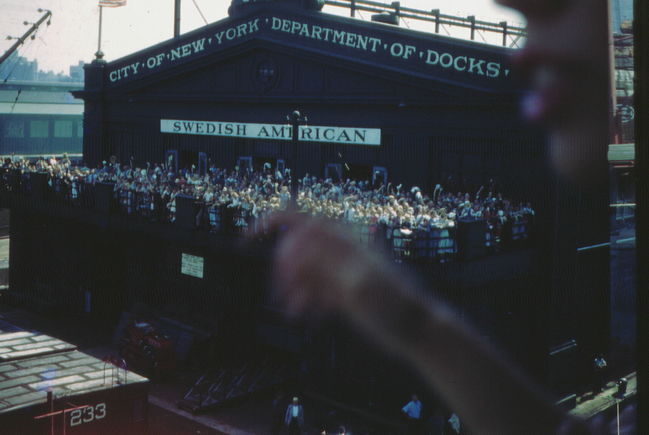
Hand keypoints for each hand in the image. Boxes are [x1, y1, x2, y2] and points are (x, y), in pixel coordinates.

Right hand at [255, 213, 391, 317]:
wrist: (414, 329)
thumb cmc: (392, 305)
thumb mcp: (356, 283)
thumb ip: (324, 261)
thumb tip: (294, 239)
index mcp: (344, 243)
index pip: (303, 220)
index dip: (274, 221)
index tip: (249, 236)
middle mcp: (340, 251)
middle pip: (298, 246)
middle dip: (284, 268)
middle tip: (281, 291)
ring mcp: (340, 270)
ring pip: (304, 270)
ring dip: (293, 287)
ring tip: (293, 309)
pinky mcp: (342, 290)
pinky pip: (314, 287)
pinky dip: (306, 298)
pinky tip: (305, 315)